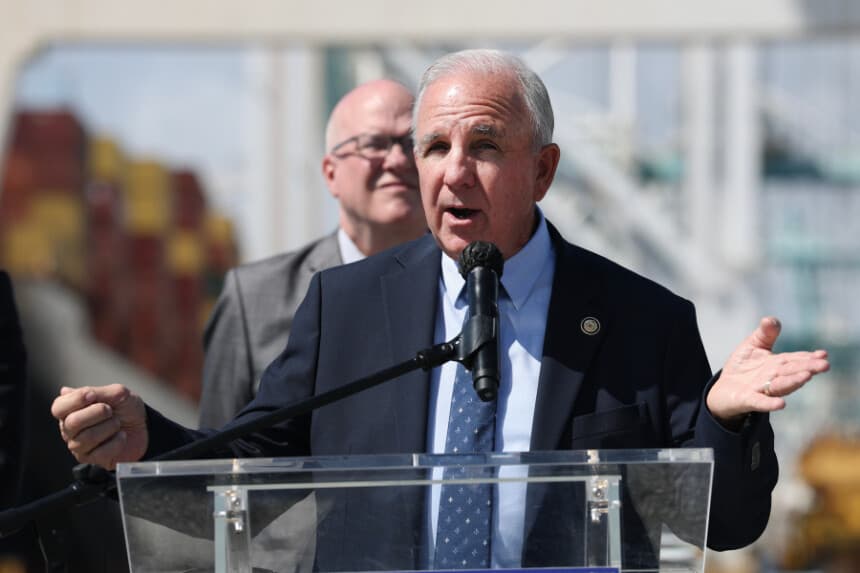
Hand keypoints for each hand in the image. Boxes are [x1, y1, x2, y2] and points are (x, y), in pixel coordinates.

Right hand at [51, 384, 148, 469]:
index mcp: (71, 410)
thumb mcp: (117, 393)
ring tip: (117, 423)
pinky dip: (117, 441)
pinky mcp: (91, 460)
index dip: (75, 400)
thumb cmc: (126, 409)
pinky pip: (101, 452)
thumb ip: (96, 392)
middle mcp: (70, 429)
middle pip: (72, 423)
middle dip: (97, 413)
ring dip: (109, 427)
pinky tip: (121, 436)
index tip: (93, 395)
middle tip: (110, 410)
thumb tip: (66, 391)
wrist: (144, 428)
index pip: (59, 407)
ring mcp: (78, 446)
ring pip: (86, 438)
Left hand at [706, 317, 829, 424]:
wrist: (724, 389)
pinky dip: (770, 403)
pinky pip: (760, 402)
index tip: (823, 354)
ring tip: (806, 376)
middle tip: (824, 365)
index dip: (809, 357)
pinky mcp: (748, 400)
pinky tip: (781, 404)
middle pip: (792, 372)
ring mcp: (762, 390)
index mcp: (777, 364)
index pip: (795, 359)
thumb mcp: (752, 345)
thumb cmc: (743, 366)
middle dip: (808, 368)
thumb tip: (771, 319)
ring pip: (780, 386)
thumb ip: (764, 334)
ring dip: (793, 382)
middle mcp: (773, 378)